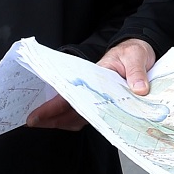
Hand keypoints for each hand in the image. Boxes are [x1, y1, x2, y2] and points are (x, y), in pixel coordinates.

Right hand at [25, 38, 157, 129]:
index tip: (38, 114)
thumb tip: (139, 90)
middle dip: (50, 114)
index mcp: (97, 73)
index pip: (72, 91)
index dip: (55, 105)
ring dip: (61, 119)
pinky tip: (67, 124)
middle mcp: (94, 85)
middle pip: (69, 103)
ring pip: (76, 110)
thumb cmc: (135, 51)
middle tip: (33, 122)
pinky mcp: (104, 99)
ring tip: (45, 125)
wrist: (140, 48)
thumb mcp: (137, 57)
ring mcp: (97, 93)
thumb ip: (137, 73)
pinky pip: (88, 113)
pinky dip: (76, 120)